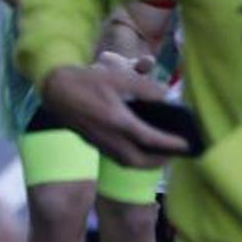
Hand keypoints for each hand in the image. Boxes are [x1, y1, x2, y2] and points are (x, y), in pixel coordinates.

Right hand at [40, 54, 185, 167]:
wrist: (55, 89)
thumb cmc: (89, 81)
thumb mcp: (120, 78)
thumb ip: (145, 87)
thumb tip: (166, 96)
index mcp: (117, 121)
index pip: (148, 139)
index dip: (169, 144)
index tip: (186, 145)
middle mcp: (108, 137)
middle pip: (137, 161)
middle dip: (158, 162)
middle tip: (174, 155)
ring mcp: (99, 142)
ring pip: (125, 162)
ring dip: (145, 163)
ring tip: (162, 155)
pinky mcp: (93, 142)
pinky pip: (116, 157)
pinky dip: (132, 158)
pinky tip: (141, 149)